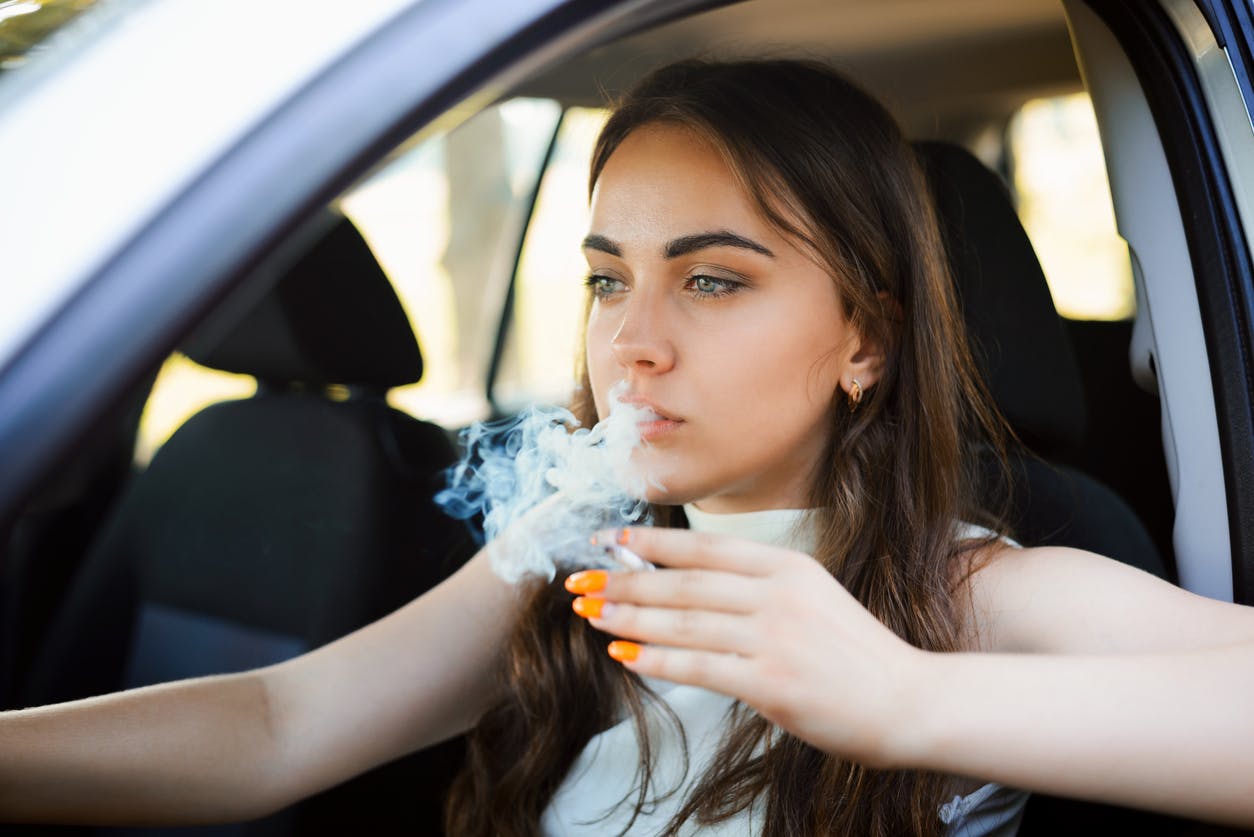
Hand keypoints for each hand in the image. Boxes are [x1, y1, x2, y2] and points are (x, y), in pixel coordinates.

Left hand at [564, 526, 927, 765]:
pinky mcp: (771, 682)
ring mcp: (774, 637)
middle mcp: (779, 594)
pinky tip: (624, 656)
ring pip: (682, 622)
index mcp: (789, 566)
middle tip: (581, 580)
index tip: (611, 540)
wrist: (909, 701)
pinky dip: (655, 661)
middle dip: (624, 580)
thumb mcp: (814, 597)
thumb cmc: (856, 654)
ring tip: (591, 614)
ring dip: (629, 618)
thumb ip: (759, 587)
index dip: (652, 542)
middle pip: (683, 583)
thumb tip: (690, 585)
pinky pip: (698, 667)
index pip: (705, 547)